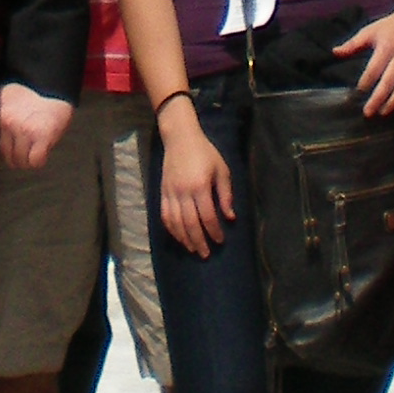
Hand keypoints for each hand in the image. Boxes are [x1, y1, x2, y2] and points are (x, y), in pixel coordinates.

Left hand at [0, 84, 73, 170]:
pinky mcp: (42, 136)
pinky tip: (42, 151)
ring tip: (34, 150)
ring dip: (28, 161)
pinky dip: (39, 160)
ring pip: (20, 161)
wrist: (55, 89)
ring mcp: (24, 129)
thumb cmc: (30, 95)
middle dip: (17, 159)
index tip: (11, 148)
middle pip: (7, 158)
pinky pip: (35, 161)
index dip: (3, 154)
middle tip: (26, 150)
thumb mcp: (7, 91)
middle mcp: (7, 122)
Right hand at [157, 104, 233, 256]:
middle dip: (199, 241)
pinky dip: (171, 229)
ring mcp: (170, 192)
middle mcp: (183, 191)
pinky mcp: (162, 192)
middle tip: (206, 254)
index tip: (220, 241)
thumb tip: (230, 218)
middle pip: (190, 223)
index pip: (208, 216)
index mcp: (200, 185)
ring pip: (176, 222)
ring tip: (193, 249)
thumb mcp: (222, 169)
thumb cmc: (205, 152)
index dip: (214, 231)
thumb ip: (225, 194)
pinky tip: (179, 237)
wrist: (180, 138)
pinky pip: (165, 215)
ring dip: (184, 239)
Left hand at [340, 0, 393, 116]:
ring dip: (393, 101)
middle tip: (367, 112)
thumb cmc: (388, 27)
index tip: (355, 94)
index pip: (374, 68)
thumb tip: (335, 52)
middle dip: (378, 98)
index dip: (365, 82)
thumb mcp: (369, 31)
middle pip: (389, 80)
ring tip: (382, 112)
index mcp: (386, 46)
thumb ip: (353, 44)